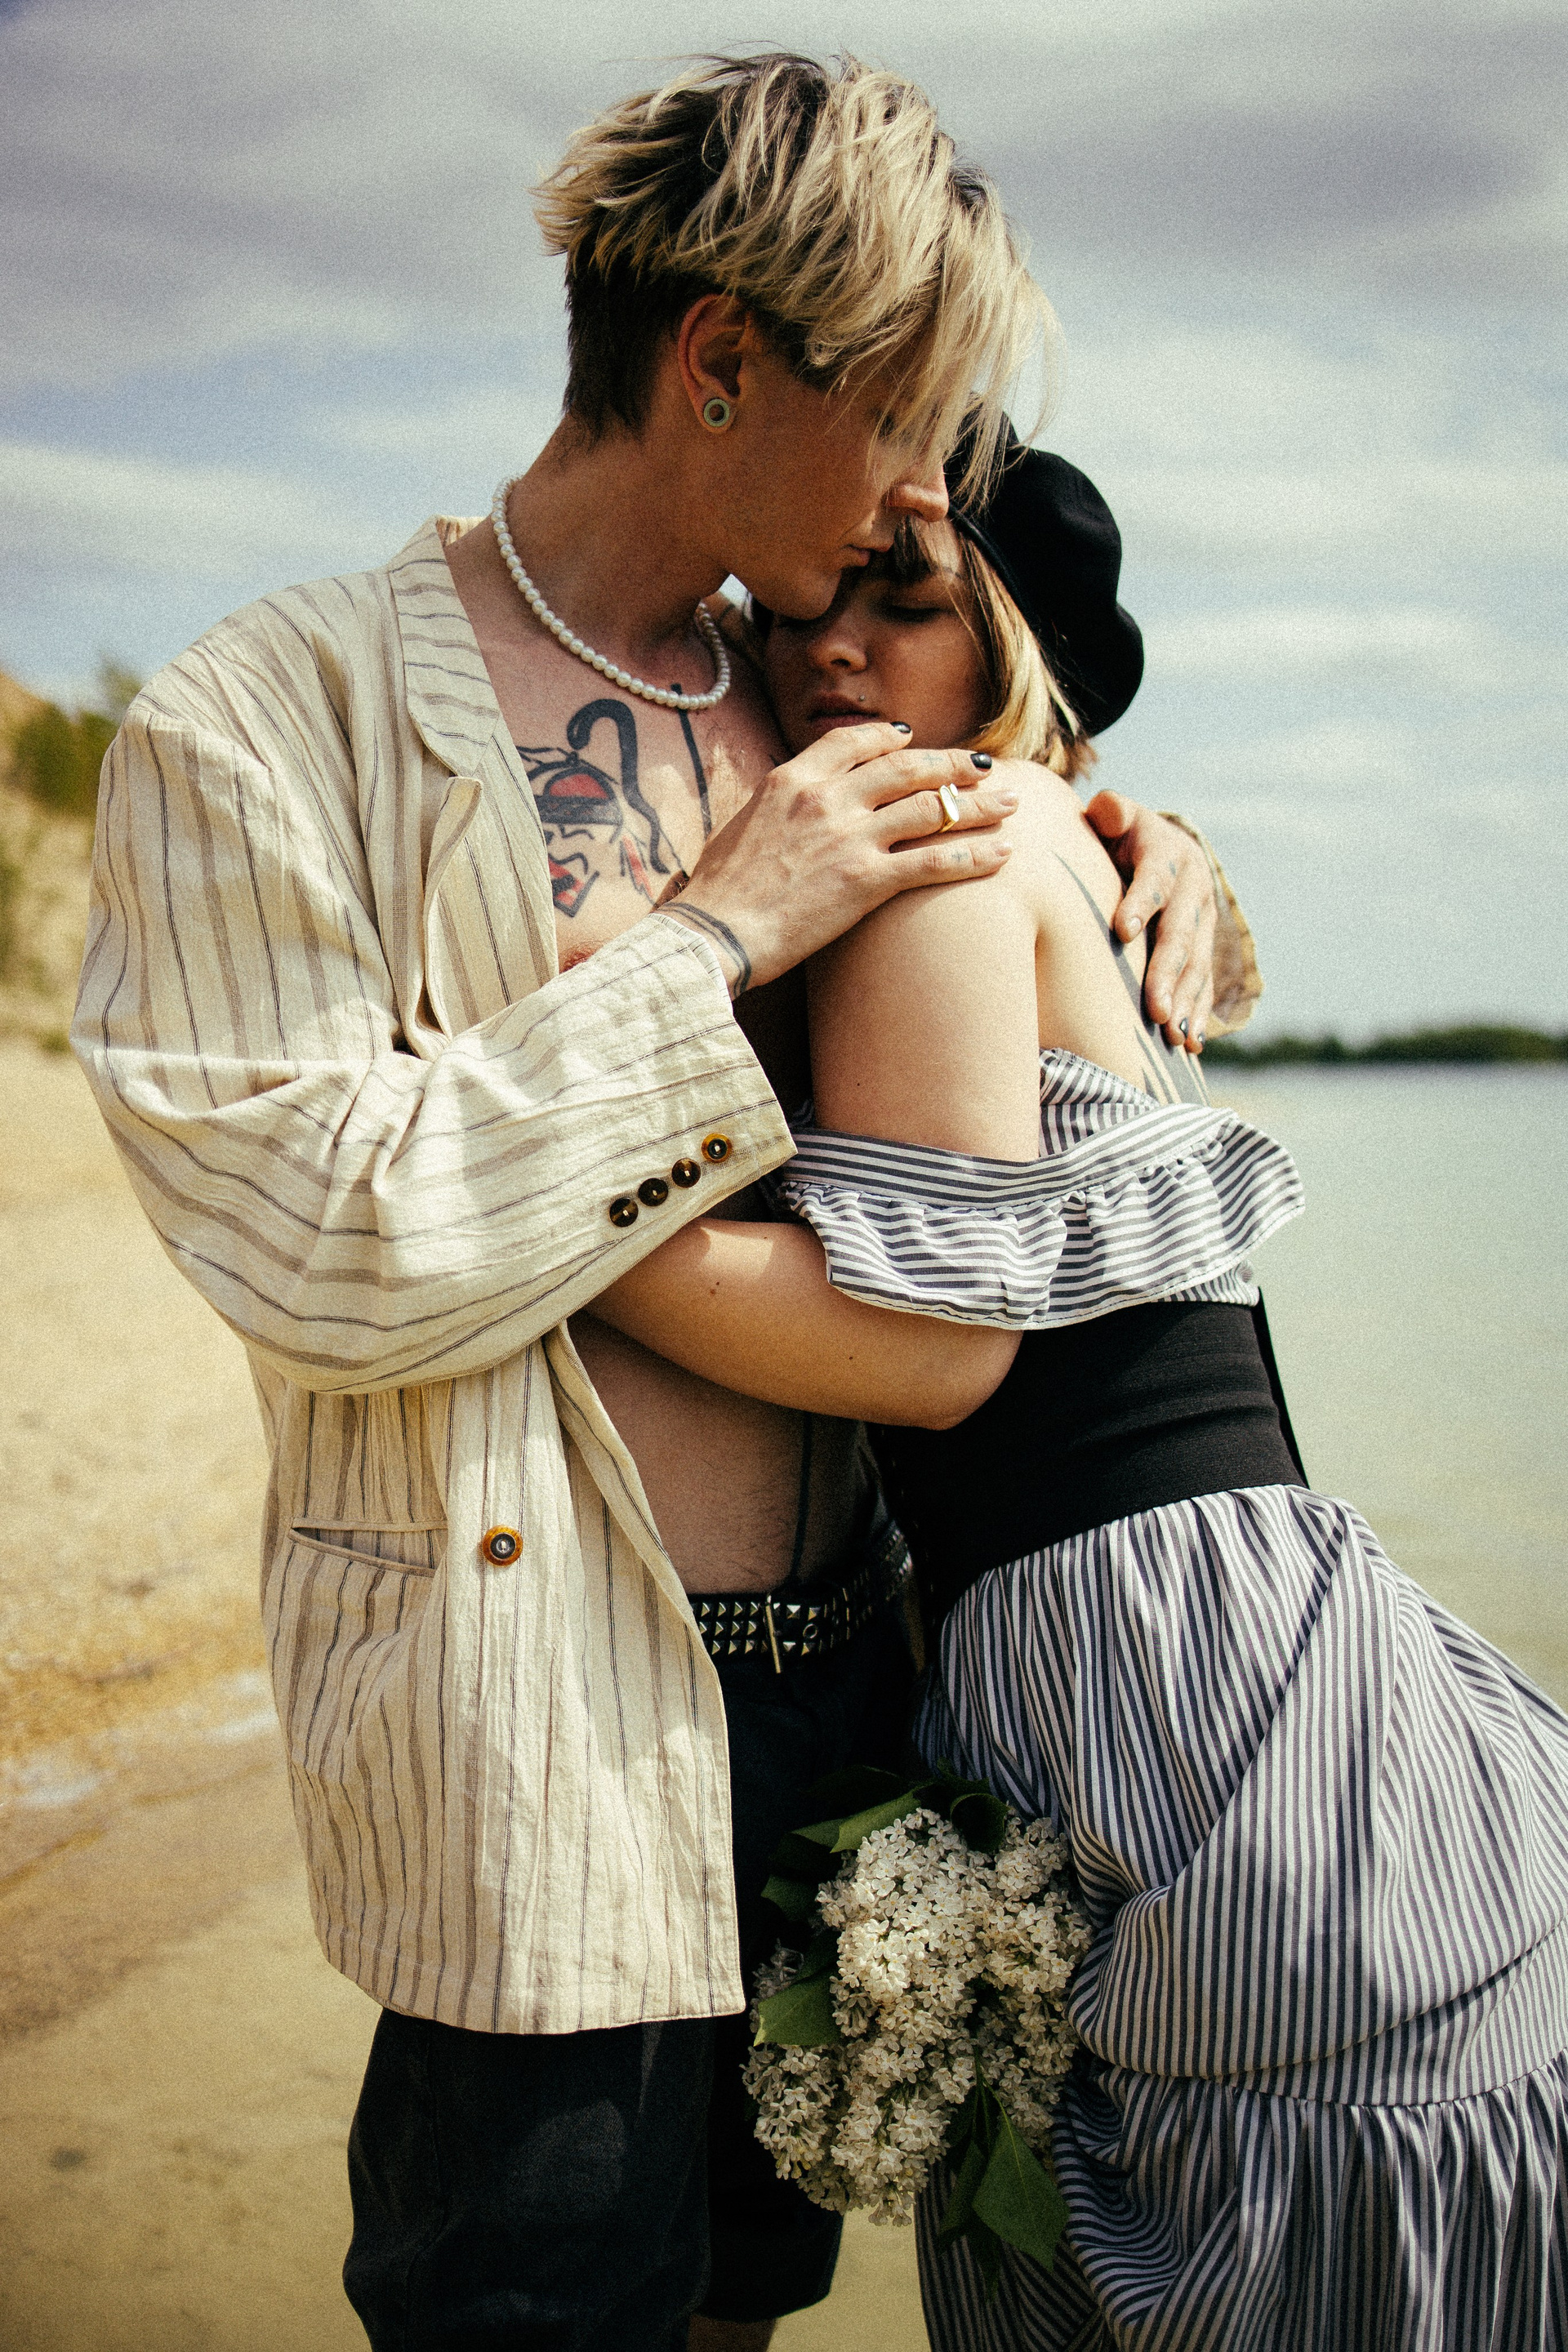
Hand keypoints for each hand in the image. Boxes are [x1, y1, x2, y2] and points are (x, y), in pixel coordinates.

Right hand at [659, 723, 1017, 994]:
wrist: (713, 933)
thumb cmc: (720, 892)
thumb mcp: (742, 827)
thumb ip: (778, 806)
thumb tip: (792, 806)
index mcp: (791, 778)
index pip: (854, 741)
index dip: (891, 737)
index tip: (914, 740)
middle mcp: (826, 797)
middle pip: (906, 766)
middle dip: (953, 764)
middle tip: (985, 767)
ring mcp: (849, 836)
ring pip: (931, 806)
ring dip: (979, 804)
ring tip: (1010, 803)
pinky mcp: (866, 880)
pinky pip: (934, 859)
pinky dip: (974, 855)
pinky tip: (1001, 855)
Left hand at [1084, 791, 1215, 1049]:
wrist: (1160, 846)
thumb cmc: (1121, 835)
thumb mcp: (1118, 816)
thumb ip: (1112, 812)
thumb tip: (1105, 810)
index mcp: (1169, 856)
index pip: (1154, 880)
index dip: (1140, 903)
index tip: (1123, 931)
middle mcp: (1194, 890)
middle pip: (1180, 934)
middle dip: (1168, 973)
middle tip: (1156, 1009)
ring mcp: (1203, 921)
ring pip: (1196, 965)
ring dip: (1186, 1001)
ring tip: (1173, 1034)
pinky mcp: (1205, 947)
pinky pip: (1204, 983)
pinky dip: (1197, 1012)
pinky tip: (1189, 1043)